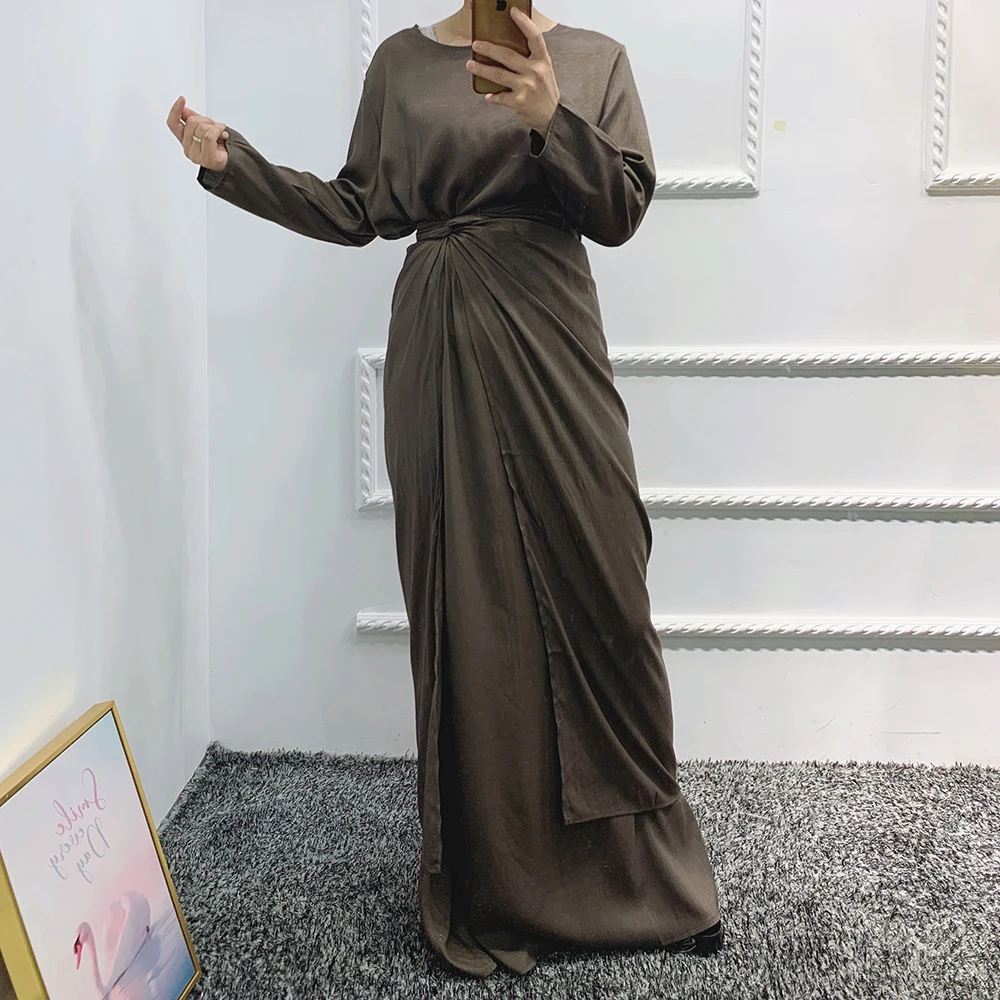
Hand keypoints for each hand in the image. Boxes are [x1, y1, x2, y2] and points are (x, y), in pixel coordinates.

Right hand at [166, 96, 229, 170]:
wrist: (233, 161)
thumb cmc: (219, 145)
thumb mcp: (206, 127)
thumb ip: (193, 119)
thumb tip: (184, 109)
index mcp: (184, 139)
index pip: (173, 123)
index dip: (176, 110)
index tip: (182, 99)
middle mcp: (187, 148)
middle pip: (191, 122)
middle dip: (206, 119)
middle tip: (215, 126)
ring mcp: (196, 156)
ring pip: (201, 129)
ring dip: (215, 127)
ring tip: (220, 132)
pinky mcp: (207, 159)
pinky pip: (209, 136)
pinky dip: (218, 131)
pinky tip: (223, 134)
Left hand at [467, 8, 559, 135]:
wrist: (552, 116)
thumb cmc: (545, 92)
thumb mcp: (544, 70)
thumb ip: (531, 59)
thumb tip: (508, 50)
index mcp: (542, 60)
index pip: (534, 37)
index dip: (524, 22)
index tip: (512, 12)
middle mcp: (534, 71)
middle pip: (507, 55)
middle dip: (489, 49)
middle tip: (476, 45)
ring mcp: (526, 87)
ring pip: (499, 75)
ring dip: (482, 69)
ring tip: (471, 65)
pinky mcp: (518, 102)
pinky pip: (500, 96)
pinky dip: (492, 97)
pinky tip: (488, 96)